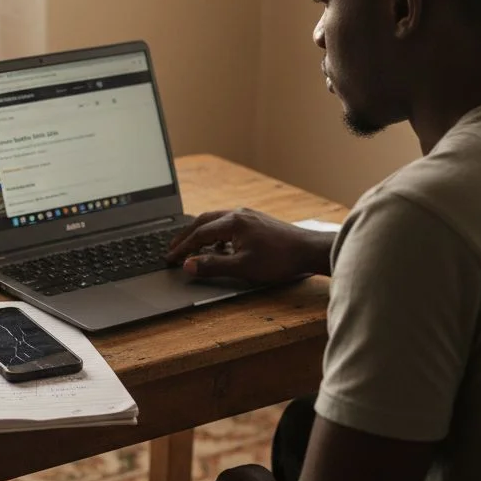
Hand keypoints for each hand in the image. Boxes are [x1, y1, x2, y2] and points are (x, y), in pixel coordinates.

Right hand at [165, 208, 335, 281]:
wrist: (310, 250)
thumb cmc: (280, 260)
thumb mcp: (243, 267)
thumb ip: (213, 266)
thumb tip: (188, 265)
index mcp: (232, 222)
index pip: (198, 234)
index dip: (182, 248)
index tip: (170, 258)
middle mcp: (238, 214)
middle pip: (202, 221)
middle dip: (185, 235)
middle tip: (172, 249)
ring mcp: (248, 215)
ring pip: (215, 220)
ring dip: (200, 232)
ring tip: (190, 246)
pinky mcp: (256, 220)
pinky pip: (227, 223)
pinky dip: (215, 233)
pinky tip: (218, 246)